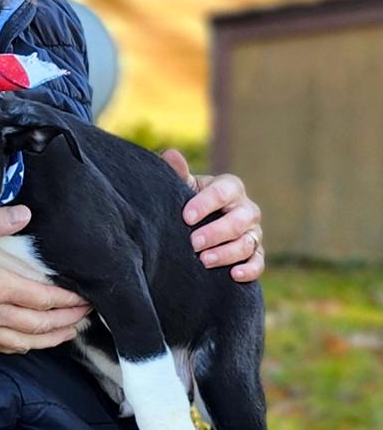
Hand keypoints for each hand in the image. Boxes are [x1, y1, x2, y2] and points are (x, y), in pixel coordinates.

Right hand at [0, 204, 91, 353]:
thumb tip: (24, 213)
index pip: (46, 299)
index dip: (70, 300)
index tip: (86, 295)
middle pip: (43, 324)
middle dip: (70, 320)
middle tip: (88, 314)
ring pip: (27, 341)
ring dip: (53, 338)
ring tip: (71, 331)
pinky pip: (3, 347)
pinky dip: (23, 347)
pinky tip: (31, 342)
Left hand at [160, 148, 263, 282]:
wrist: (199, 221)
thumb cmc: (191, 199)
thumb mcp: (185, 185)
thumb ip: (179, 172)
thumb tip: (170, 154)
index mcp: (230, 187)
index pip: (222, 193)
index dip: (204, 204)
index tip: (185, 217)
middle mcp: (246, 208)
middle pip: (238, 220)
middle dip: (215, 232)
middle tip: (193, 242)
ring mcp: (253, 231)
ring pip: (247, 243)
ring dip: (226, 253)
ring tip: (204, 260)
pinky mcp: (256, 252)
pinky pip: (258, 261)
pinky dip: (249, 269)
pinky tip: (233, 275)